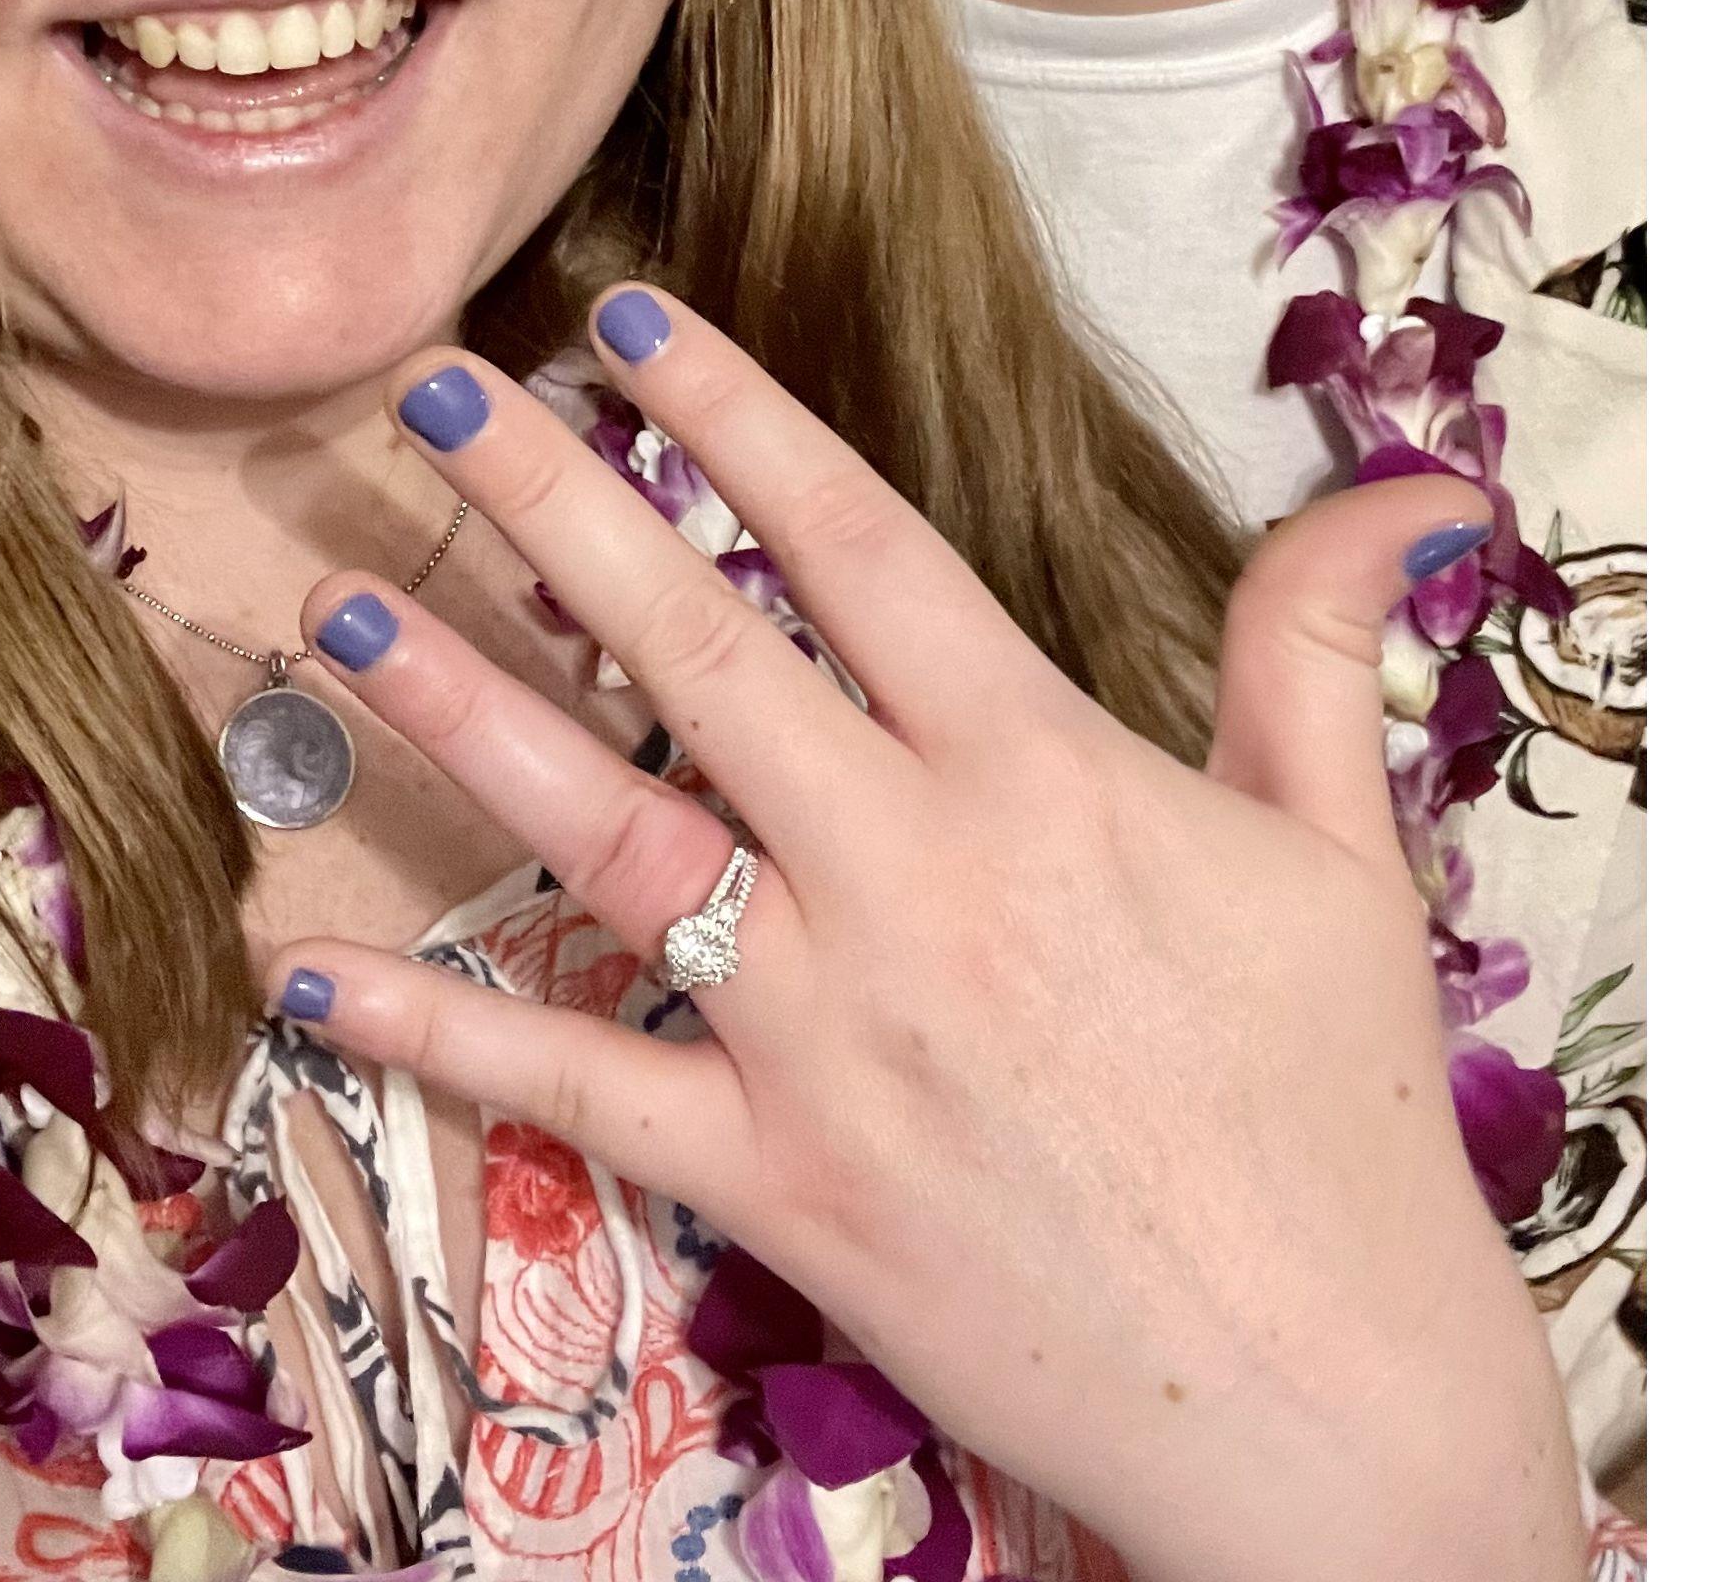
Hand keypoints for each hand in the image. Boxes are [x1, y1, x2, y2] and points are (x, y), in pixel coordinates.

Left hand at [273, 290, 1583, 1581]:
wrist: (1334, 1416)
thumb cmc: (1341, 1125)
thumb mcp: (1347, 855)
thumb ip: (1317, 648)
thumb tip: (1419, 488)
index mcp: (1038, 774)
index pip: (854, 544)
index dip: (734, 414)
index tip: (623, 317)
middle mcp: (908, 874)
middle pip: (697, 645)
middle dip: (549, 496)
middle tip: (426, 381)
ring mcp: (823, 1029)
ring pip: (604, 833)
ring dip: (458, 711)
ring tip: (336, 606)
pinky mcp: (775, 1177)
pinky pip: (579, 1086)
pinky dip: (441, 1031)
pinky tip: (315, 969)